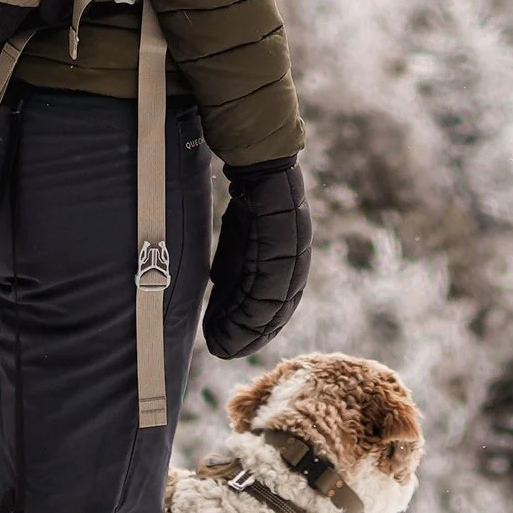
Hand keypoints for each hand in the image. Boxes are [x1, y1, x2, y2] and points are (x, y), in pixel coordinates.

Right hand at [202, 154, 311, 358]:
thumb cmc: (250, 197)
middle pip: (274, 311)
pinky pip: (267, 286)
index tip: (227, 344)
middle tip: (220, 351)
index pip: (273, 305)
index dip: (251, 328)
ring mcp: (292, 255)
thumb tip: (216, 284)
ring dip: (243, 330)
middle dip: (246, 336)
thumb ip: (234, 262)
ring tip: (218, 345)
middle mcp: (295, 262)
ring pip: (270, 305)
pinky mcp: (284, 245)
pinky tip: (225, 323)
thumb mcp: (239, 238)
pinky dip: (246, 310)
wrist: (261, 161)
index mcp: (287, 262)